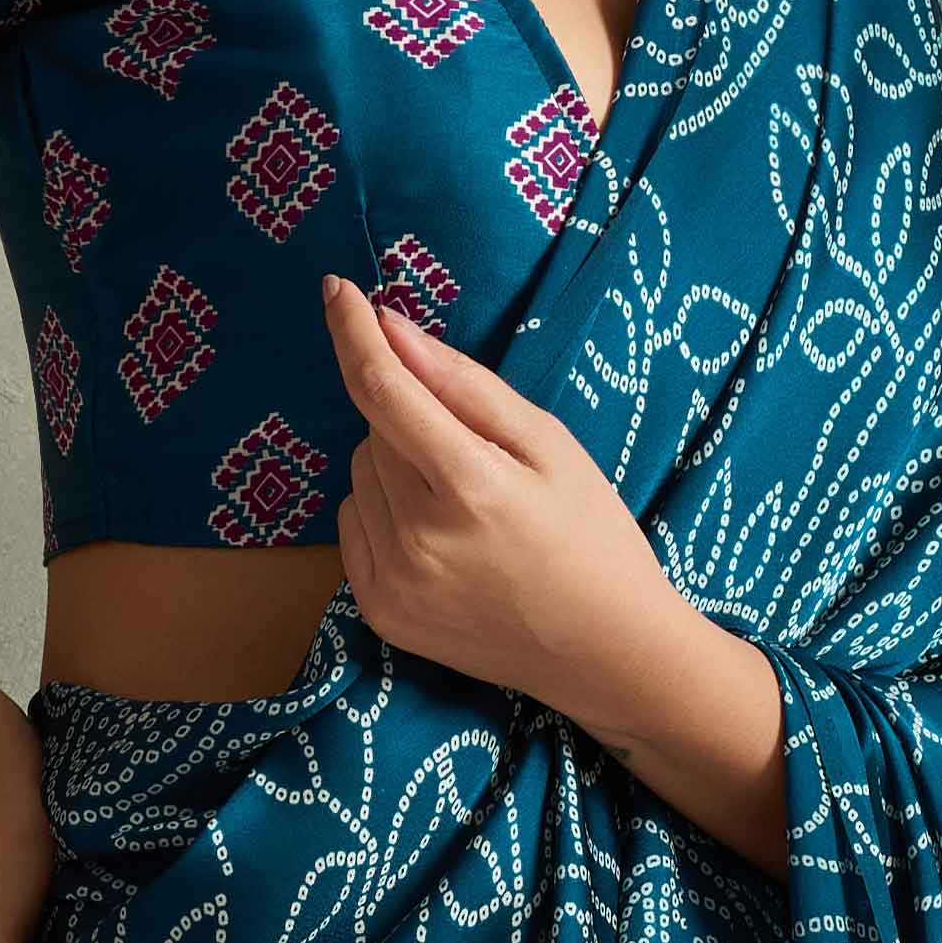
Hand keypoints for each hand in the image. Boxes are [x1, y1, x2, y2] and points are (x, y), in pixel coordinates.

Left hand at [320, 274, 704, 737]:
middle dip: (410, 419)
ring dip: (396, 466)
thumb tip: (392, 329)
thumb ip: (465, 385)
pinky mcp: (381, 612)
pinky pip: (354, 526)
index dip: (351, 332)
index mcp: (471, 487)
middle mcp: (421, 539)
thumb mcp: (550, 445)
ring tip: (462, 502)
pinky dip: (385, 512)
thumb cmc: (591, 537)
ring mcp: (395, 583)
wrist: (604, 653)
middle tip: (473, 454)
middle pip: (374, 430)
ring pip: (361, 475)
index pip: (382, 388)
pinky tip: (440, 536)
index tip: (337, 290)